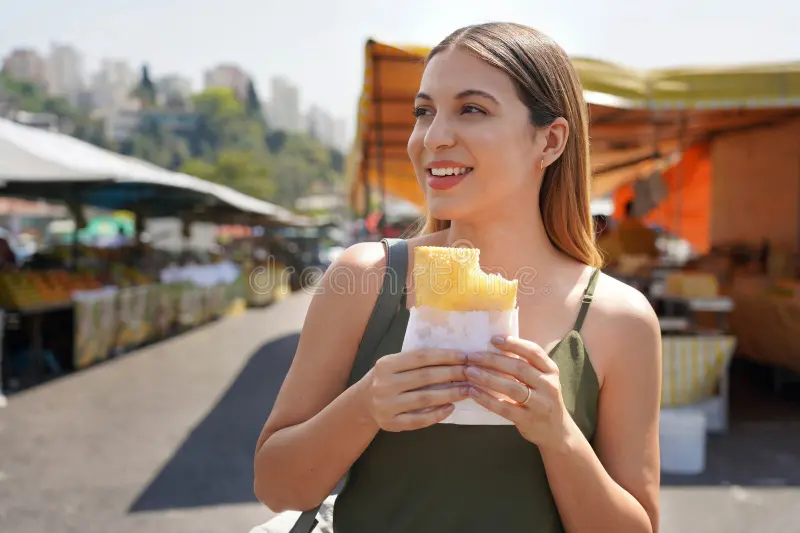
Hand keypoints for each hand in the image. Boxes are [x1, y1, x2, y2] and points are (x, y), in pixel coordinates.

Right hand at [364, 349, 469, 431]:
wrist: (362, 403)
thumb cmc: (386, 379)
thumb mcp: (394, 364)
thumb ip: (416, 361)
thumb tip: (453, 356)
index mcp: (386, 364)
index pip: (421, 357)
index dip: (445, 356)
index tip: (465, 356)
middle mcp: (384, 384)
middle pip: (425, 377)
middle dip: (452, 374)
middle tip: (472, 373)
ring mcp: (386, 405)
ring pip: (424, 399)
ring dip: (450, 394)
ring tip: (467, 390)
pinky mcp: (390, 423)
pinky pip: (418, 420)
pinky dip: (437, 414)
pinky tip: (451, 408)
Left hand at [464, 336, 572, 450]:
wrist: (556, 431)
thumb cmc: (542, 399)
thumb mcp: (542, 379)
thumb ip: (526, 365)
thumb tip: (495, 347)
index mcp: (551, 371)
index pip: (533, 352)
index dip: (513, 343)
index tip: (493, 339)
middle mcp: (548, 385)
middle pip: (519, 368)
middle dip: (493, 360)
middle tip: (472, 356)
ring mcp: (539, 404)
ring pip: (511, 387)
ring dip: (488, 378)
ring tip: (469, 372)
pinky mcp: (528, 420)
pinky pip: (505, 408)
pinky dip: (487, 399)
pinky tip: (473, 392)